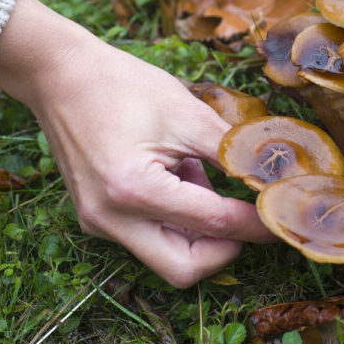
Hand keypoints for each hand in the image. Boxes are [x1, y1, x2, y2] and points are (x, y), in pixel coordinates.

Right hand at [0, 0, 275, 286]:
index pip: (213, 224)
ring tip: (198, 175)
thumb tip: (274, 180)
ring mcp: (97, 223)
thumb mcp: (187, 113)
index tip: (284, 215)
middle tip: (250, 218)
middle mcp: (110, 218)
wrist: (59, 74)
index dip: (256, 222)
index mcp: (134, 190)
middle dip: (224, 249)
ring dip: (197, 231)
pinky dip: (173, 219)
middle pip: (184, 268)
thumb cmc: (122, 85)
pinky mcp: (94, 218)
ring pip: (165, 256)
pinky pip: (145, 237)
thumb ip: (232, 153)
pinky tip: (174, 175)